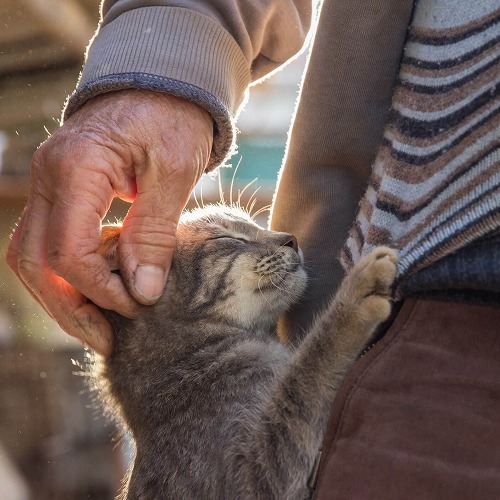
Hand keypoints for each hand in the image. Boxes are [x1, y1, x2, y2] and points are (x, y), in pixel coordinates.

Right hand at [6, 90, 212, 354]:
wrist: (162, 84)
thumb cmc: (174, 118)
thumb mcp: (175, 172)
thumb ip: (154, 232)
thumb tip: (143, 293)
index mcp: (76, 167)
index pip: (68, 250)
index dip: (100, 290)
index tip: (136, 307)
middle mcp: (48, 176)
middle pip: (35, 261)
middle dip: (70, 309)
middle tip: (107, 340)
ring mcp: (48, 183)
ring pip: (33, 256)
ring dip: (64, 296)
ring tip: (102, 323)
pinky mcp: (61, 191)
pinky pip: (49, 241)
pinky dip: (71, 272)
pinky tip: (102, 287)